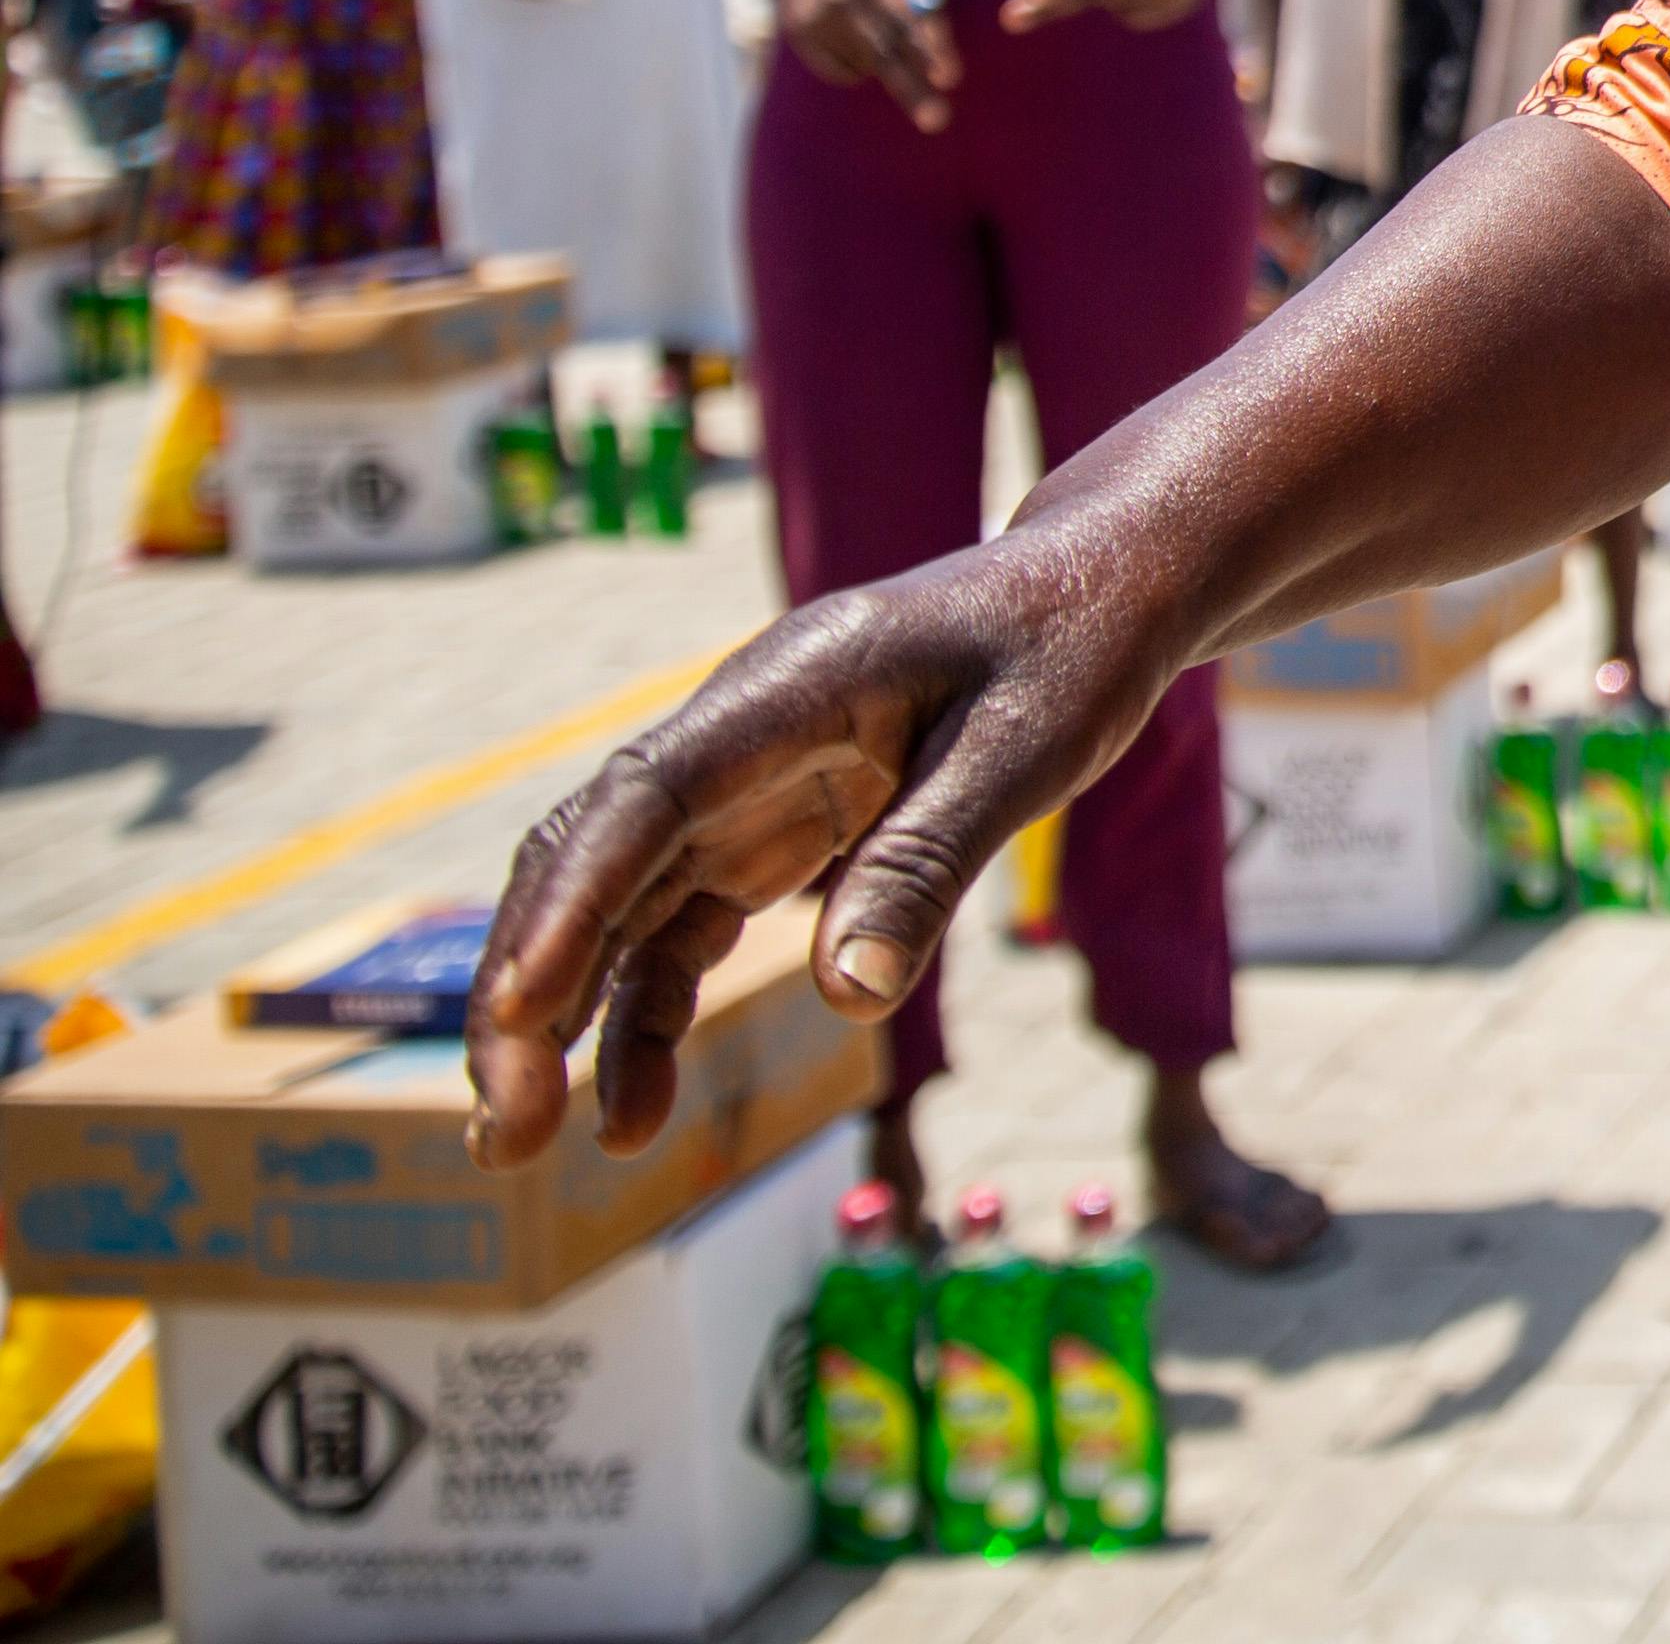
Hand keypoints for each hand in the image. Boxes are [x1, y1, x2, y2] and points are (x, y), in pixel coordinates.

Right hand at [466, 533, 1184, 1162]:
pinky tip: (631, 1109)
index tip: (519, 1010)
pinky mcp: (768, 831)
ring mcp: (740, 786)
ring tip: (527, 1143)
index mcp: (788, 688)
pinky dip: (644, 1015)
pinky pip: (679, 929)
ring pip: (614, 906)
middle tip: (507, 1123)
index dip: (571, 905)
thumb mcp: (1026, 750)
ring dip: (563, 1019)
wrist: (1101, 588)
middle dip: (532, 989)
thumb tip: (850, 996)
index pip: (642, 799)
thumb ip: (927, 862)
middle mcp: (736, 736)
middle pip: (593, 860)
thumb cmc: (1071, 649)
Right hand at [762, 0, 955, 130]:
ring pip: (865, 64)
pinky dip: (857, 68)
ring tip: (875, 32)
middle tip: (937, 122)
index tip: (949, 78)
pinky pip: (839, 71)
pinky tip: (853, 39)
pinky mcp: (799, 33)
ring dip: (886, 65)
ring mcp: (817, 16)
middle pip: (884, 52)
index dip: (930, 49)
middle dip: (912, 89)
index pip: (907, 18)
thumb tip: (937, 38)